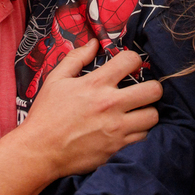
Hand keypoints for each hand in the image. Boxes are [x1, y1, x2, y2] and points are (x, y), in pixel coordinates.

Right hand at [19, 42, 162, 178]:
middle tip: (141, 90)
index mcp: (96, 84)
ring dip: (147, 112)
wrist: (40, 151)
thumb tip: (93, 43)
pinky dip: (138, 132)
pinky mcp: (118, 147)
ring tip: (136, 111)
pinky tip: (127, 128)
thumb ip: (76, 58)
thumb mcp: (55, 80)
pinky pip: (143, 136)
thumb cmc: (46, 114)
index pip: (131, 60)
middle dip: (151, 87)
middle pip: (154, 90)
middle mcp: (111, 104)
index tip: (129, 66)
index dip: (133, 59)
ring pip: (153, 116)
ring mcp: (117, 128)